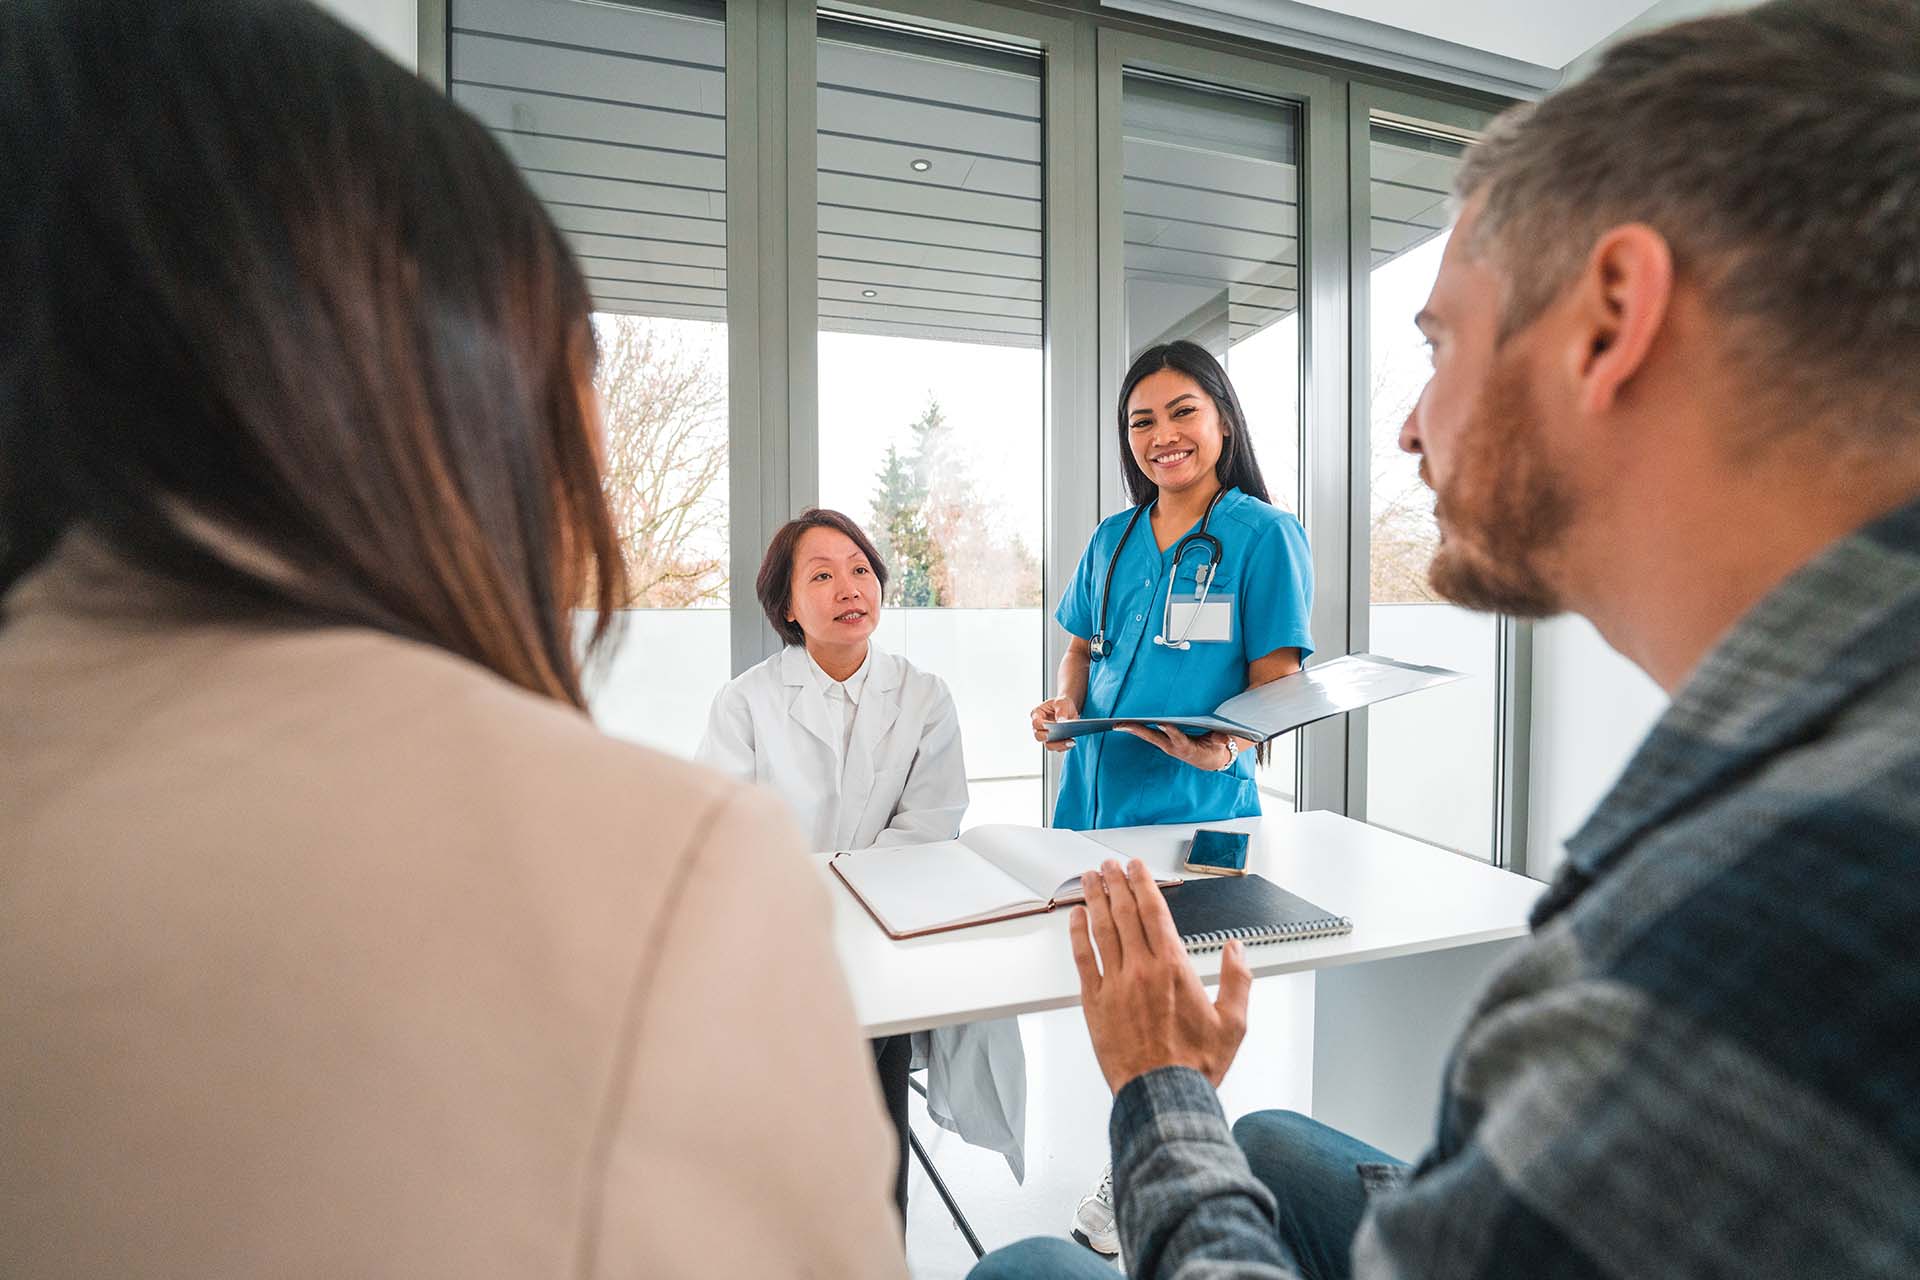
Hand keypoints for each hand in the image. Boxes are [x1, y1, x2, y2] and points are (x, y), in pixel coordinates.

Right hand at [1031, 695, 1079, 752]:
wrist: (1068, 709)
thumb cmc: (1061, 703)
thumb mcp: (1062, 702)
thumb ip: (1061, 710)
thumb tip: (1061, 721)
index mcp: (1037, 715)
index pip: (1035, 722)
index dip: (1040, 725)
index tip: (1048, 727)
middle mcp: (1039, 727)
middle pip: (1039, 736)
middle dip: (1047, 738)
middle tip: (1056, 735)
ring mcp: (1047, 736)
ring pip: (1049, 745)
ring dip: (1058, 745)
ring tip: (1070, 741)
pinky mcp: (1055, 741)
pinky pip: (1058, 748)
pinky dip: (1065, 746)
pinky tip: (1072, 742)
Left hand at [1070, 859, 1251, 1093]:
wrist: (1163, 1095)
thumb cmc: (1195, 1064)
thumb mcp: (1233, 1023)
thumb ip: (1238, 979)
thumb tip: (1237, 949)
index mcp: (1174, 967)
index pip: (1154, 911)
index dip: (1143, 883)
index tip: (1136, 867)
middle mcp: (1141, 968)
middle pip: (1124, 912)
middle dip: (1116, 883)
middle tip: (1109, 865)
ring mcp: (1115, 984)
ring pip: (1101, 929)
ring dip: (1095, 899)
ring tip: (1090, 878)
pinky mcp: (1095, 1002)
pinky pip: (1082, 959)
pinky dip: (1077, 934)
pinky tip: (1075, 917)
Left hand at [1117, 724, 1236, 771]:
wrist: (1210, 760)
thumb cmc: (1215, 748)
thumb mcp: (1222, 745)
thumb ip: (1222, 740)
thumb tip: (1223, 737)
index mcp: (1188, 748)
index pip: (1179, 738)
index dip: (1171, 731)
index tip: (1162, 722)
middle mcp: (1173, 747)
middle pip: (1154, 738)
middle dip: (1138, 731)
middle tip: (1122, 725)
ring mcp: (1166, 746)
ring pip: (1147, 736)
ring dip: (1132, 730)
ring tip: (1117, 724)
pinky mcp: (1163, 743)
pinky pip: (1147, 735)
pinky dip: (1136, 729)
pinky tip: (1125, 725)